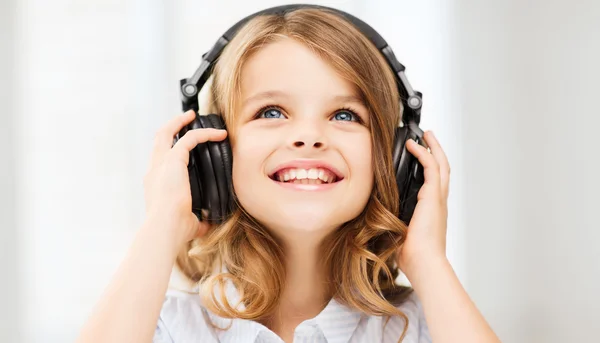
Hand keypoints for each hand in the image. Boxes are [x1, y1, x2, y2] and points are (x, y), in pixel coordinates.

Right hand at [143, 110, 226, 247]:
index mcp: (156, 184)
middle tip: (186, 119)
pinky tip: (219, 134)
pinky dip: (205, 133)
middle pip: (158, 140)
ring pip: (167, 133)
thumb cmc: (174, 231)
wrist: (165, 229)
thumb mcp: (189, 223)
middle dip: (171, 126)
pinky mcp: (173, 161)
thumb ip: (198, 220)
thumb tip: (208, 223)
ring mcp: (161, 164)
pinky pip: (190, 138)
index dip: (171, 149)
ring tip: (195, 116)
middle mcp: (155, 171)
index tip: (185, 144)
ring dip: (181, 122)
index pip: (161, 160)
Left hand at [397, 130, 450, 277]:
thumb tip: (373, 219)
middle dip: (436, 150)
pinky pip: (431, 167)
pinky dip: (424, 153)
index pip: (434, 182)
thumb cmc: (412, 255)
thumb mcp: (399, 233)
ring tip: (426, 135)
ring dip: (433, 147)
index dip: (431, 167)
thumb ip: (391, 222)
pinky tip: (414, 145)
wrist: (424, 262)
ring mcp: (438, 198)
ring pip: (441, 164)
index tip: (422, 156)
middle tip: (429, 137)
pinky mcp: (433, 196)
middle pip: (443, 168)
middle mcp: (439, 202)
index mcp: (432, 210)